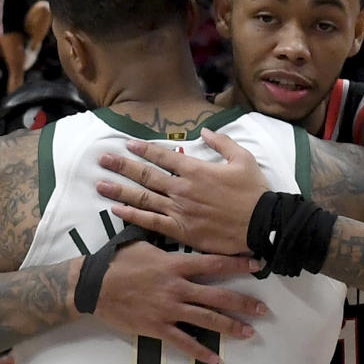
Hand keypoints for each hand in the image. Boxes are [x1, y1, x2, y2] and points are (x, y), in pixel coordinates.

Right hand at [93, 241, 266, 363]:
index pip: (213, 264)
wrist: (94, 286)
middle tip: (264, 309)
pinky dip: (199, 352)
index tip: (257, 266)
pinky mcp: (157, 327)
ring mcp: (168, 310)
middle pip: (217, 297)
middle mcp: (177, 288)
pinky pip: (182, 342)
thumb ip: (166, 242)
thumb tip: (180, 230)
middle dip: (243, 303)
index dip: (237, 265)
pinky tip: (214, 359)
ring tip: (249, 332)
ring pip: (206, 320)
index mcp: (175, 265)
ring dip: (230, 327)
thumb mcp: (144, 243)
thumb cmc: (118, 261)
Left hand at [96, 129, 269, 254]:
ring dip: (120, 190)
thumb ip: (222, 142)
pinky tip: (117, 210)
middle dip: (122, 166)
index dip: (143, 149)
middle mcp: (182, 189)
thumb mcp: (243, 158)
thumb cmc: (254, 191)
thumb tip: (204, 132)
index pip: (163, 156)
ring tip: (100, 185)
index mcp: (195, 170)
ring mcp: (179, 211)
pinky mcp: (182, 231)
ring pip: (143, 198)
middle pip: (146, 175)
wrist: (262, 224)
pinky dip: (133, 215)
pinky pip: (152, 222)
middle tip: (102, 160)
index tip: (127, 145)